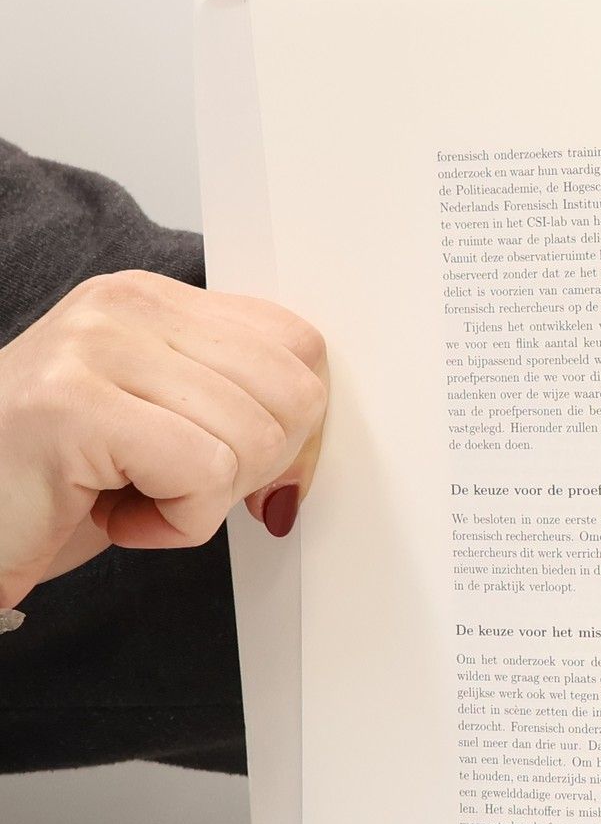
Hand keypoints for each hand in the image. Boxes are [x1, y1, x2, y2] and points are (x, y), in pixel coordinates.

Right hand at [0, 270, 327, 608]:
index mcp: (153, 298)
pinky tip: (113, 517)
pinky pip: (204, 476)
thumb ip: (240, 405)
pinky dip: (177, 525)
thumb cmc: (59, 485)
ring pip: (253, 440)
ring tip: (130, 496)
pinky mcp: (72, 408)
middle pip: (293, 394)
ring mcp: (92, 348)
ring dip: (204, 503)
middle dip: (253, 468)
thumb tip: (319, 444)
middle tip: (174, 486)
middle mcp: (122, 305)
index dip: (297, 425)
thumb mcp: (164, 425)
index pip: (301, 344)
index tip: (241, 468)